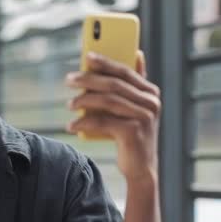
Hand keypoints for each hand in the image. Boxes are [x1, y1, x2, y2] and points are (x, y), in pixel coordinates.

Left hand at [65, 51, 160, 181]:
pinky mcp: (133, 133)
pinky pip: (103, 122)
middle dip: (89, 80)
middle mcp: (151, 103)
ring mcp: (144, 118)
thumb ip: (132, 86)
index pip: (125, 71)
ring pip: (108, 101)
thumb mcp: (133, 109)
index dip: (106, 63)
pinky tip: (72, 125)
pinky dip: (85, 123)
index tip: (87, 57)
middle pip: (114, 85)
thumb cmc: (132, 135)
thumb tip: (137, 53)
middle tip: (69, 80)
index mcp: (151, 93)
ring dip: (84, 100)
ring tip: (70, 104)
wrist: (141, 168)